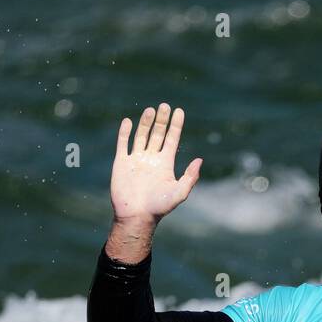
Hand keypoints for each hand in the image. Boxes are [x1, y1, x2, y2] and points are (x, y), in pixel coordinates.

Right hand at [110, 103, 201, 226]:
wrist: (136, 216)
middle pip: (157, 134)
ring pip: (141, 136)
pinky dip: (124, 132)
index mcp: (165, 164)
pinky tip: (128, 121)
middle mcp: (151, 159)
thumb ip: (190, 177)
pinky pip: (123, 144)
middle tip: (165, 105)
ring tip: (150, 109)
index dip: (176, 125)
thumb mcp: (179, 192)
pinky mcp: (121, 163)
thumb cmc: (159, 207)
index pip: (171, 139)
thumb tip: (200, 160)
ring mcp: (136, 160)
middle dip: (161, 120)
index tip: (179, 111)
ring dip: (145, 123)